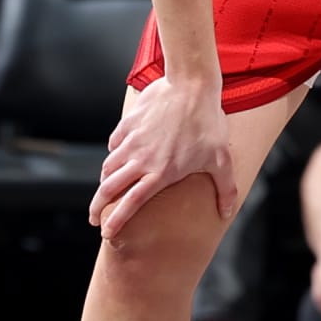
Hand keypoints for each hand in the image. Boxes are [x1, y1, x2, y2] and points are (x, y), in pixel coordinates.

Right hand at [92, 76, 237, 240]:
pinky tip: (118, 156)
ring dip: (104, 181)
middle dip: (97, 207)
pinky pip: (114, 143)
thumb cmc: (209, 122)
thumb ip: (225, 188)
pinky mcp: (128, 123)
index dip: (116, 220)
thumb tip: (226, 212)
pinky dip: (113, 153)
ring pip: (108, 167)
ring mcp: (132, 141)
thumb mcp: (221, 158)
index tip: (107, 234)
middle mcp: (141, 159)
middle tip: (93, 218)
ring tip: (105, 189)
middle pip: (109, 189)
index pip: (131, 203)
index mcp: (160, 172)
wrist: (191, 85)